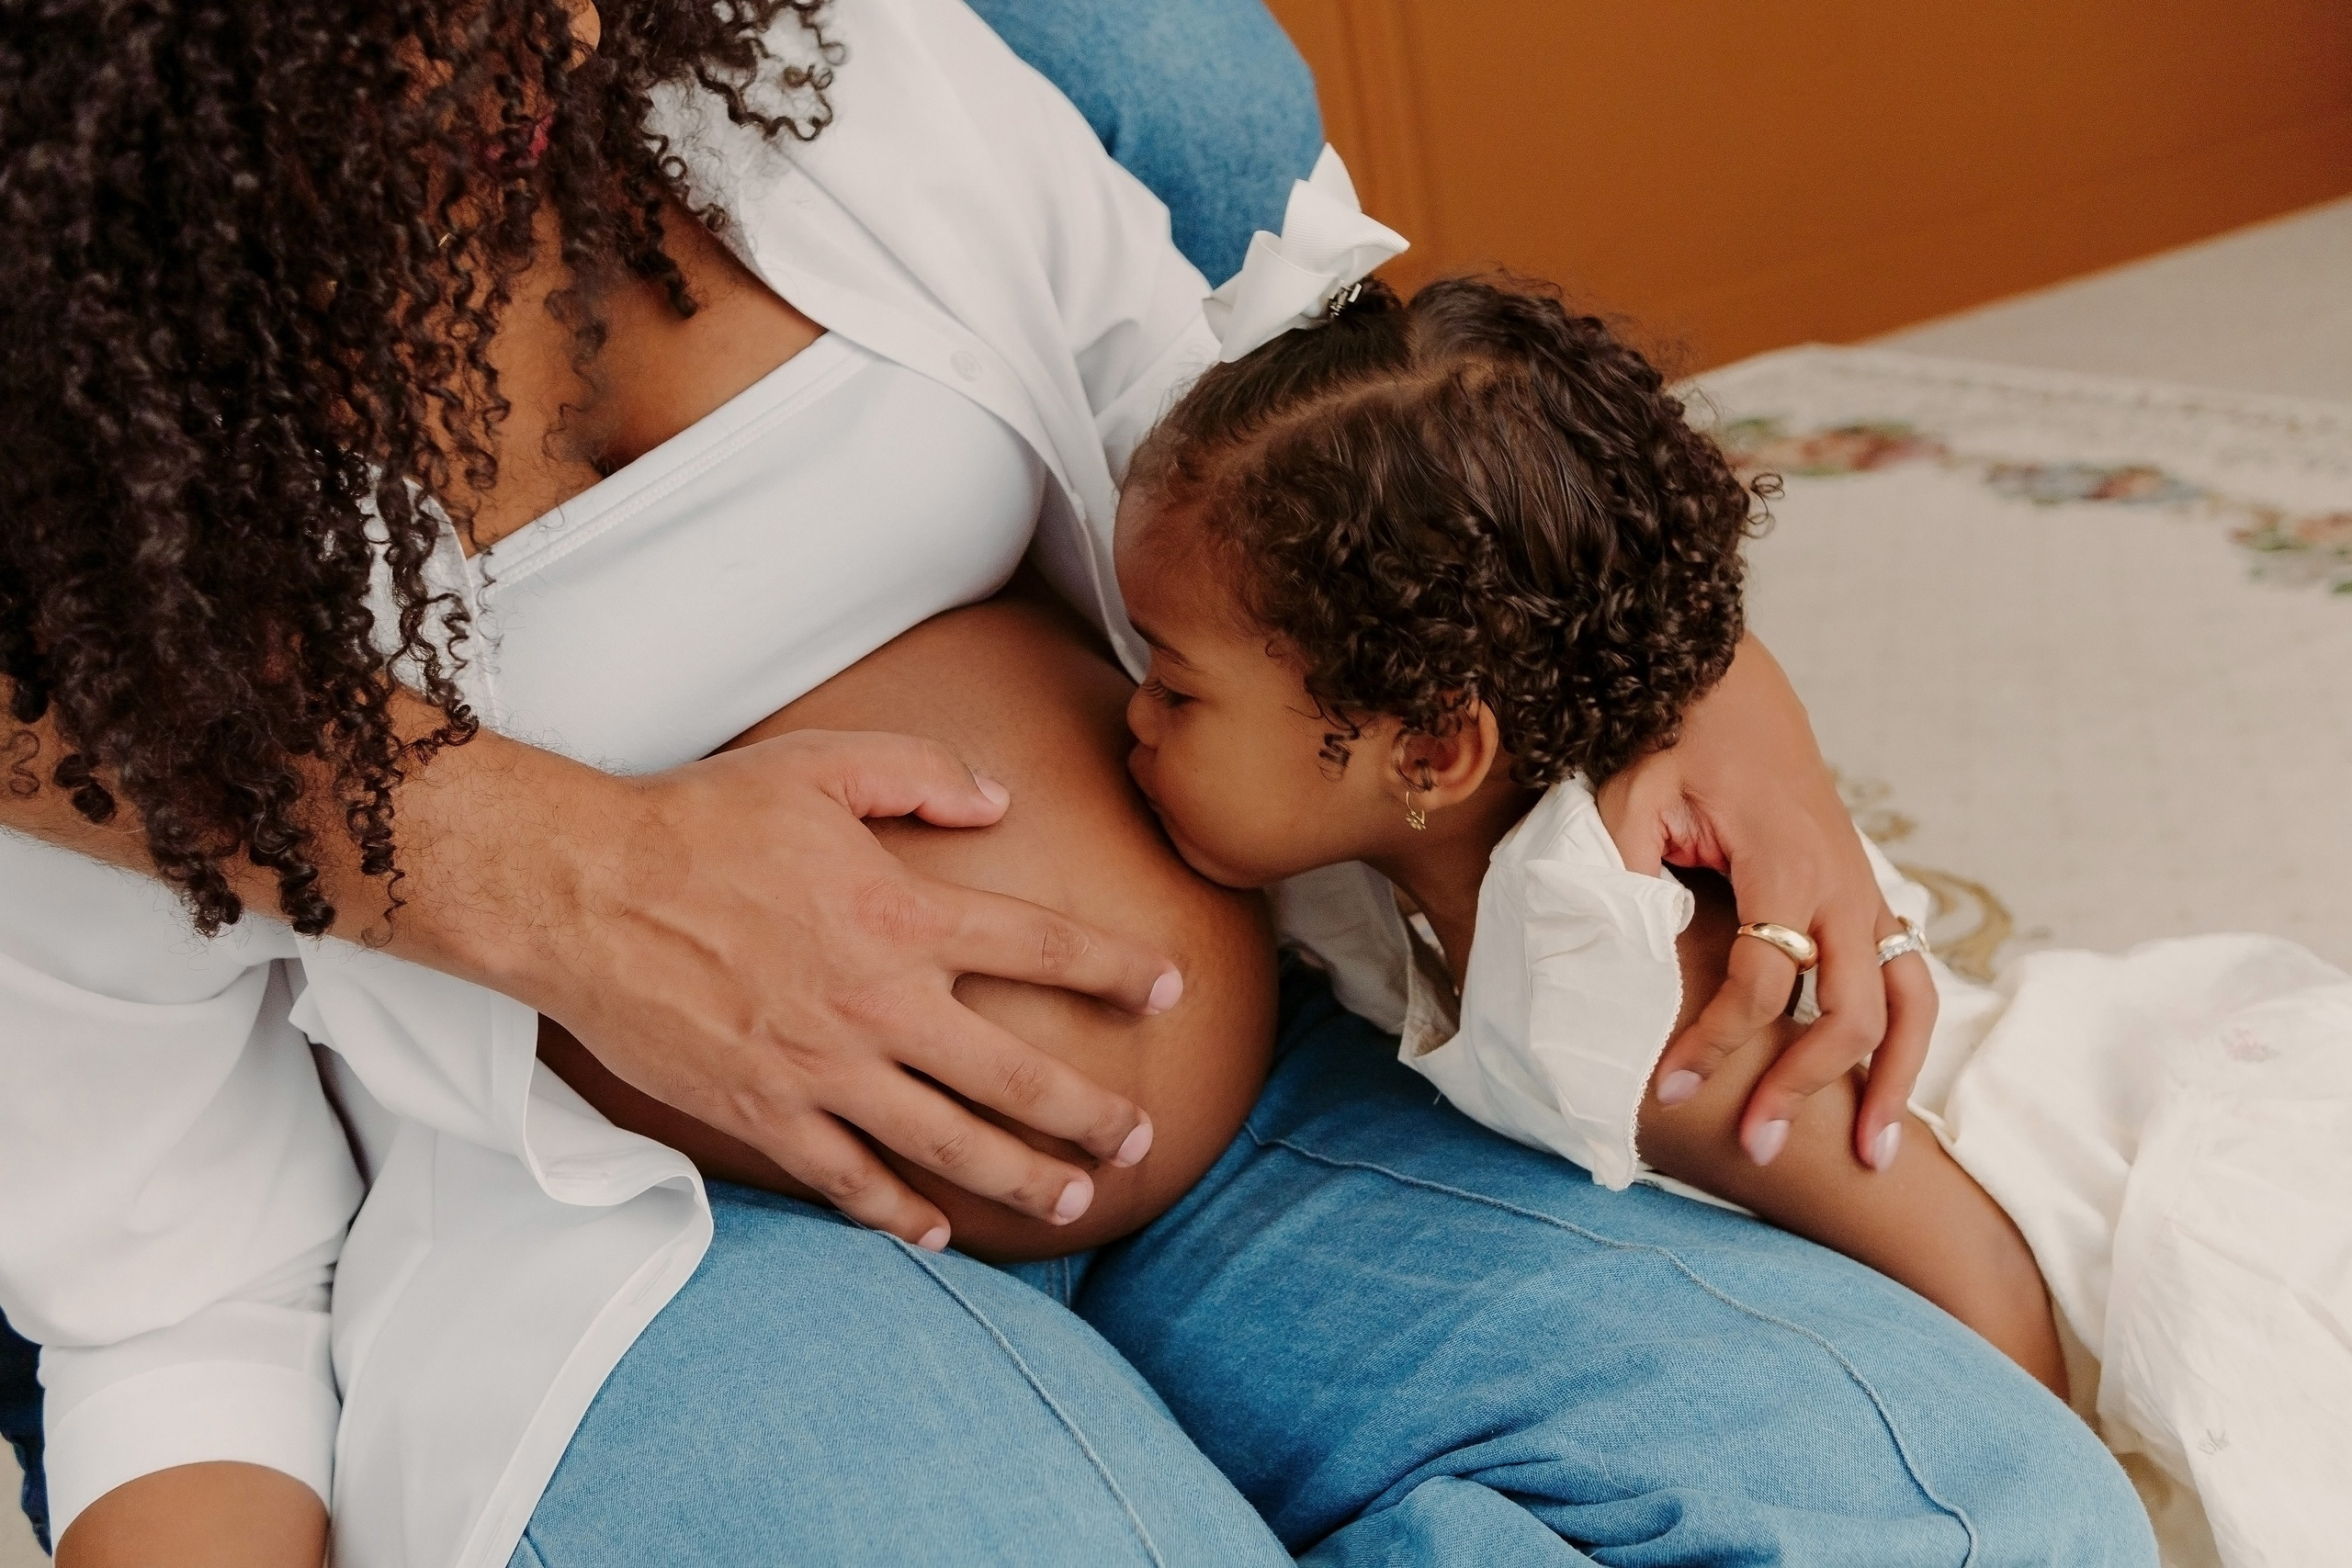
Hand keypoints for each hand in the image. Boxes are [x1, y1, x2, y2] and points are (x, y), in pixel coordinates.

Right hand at [532, 730, 1179, 1249]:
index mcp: (903, 916)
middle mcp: (879, 1005)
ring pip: (947, 1144)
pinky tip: (938, 1233)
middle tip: (1138, 1138)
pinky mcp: (764, 1112)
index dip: (1116, 970)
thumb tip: (999, 799)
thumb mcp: (820, 765)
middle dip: (1088, 1113)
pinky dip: (898, 1214)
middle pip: (1014, 1076)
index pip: (1043, 948)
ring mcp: (823, 1070)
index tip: (1167, 990)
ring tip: (1074, 1198)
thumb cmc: (698, 821)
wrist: (580, 891)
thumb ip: (922, 774)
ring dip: (1021, 1177)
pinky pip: (849, 1179)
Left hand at [1597, 637, 1932, 1172]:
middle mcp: (1841, 885)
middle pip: (1848, 1009)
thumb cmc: (1674, 745)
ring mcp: (1866, 894)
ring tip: (1873, 1159)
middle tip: (1759, 1149)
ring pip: (1907, 1004)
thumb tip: (1614, 956)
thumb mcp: (1630, 797)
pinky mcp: (1870, 900)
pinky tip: (1883, 1098)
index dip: (1715, 1040)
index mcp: (1783, 863)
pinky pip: (1910, 984)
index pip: (1761, 980)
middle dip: (1808, 1086)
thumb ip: (1624, 871)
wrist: (1731, 690)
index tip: (1669, 1088)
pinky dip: (1905, 1044)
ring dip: (1893, 1082)